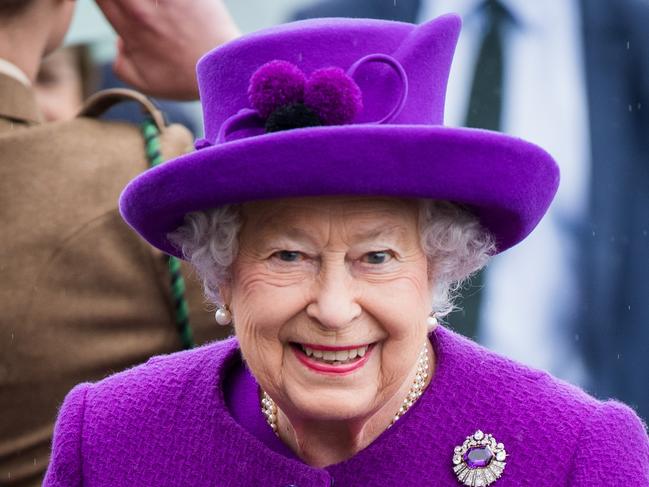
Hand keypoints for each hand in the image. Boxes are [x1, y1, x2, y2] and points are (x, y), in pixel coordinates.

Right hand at [96, 0, 239, 99]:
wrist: (224, 68)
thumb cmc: (186, 79)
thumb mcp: (145, 84)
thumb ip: (121, 63)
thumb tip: (120, 42)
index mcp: (129, 26)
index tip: (111, 5)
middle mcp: (143, 6)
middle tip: (131, 7)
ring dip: (149, 0)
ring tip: (153, 8)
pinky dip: (167, 0)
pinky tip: (173, 6)